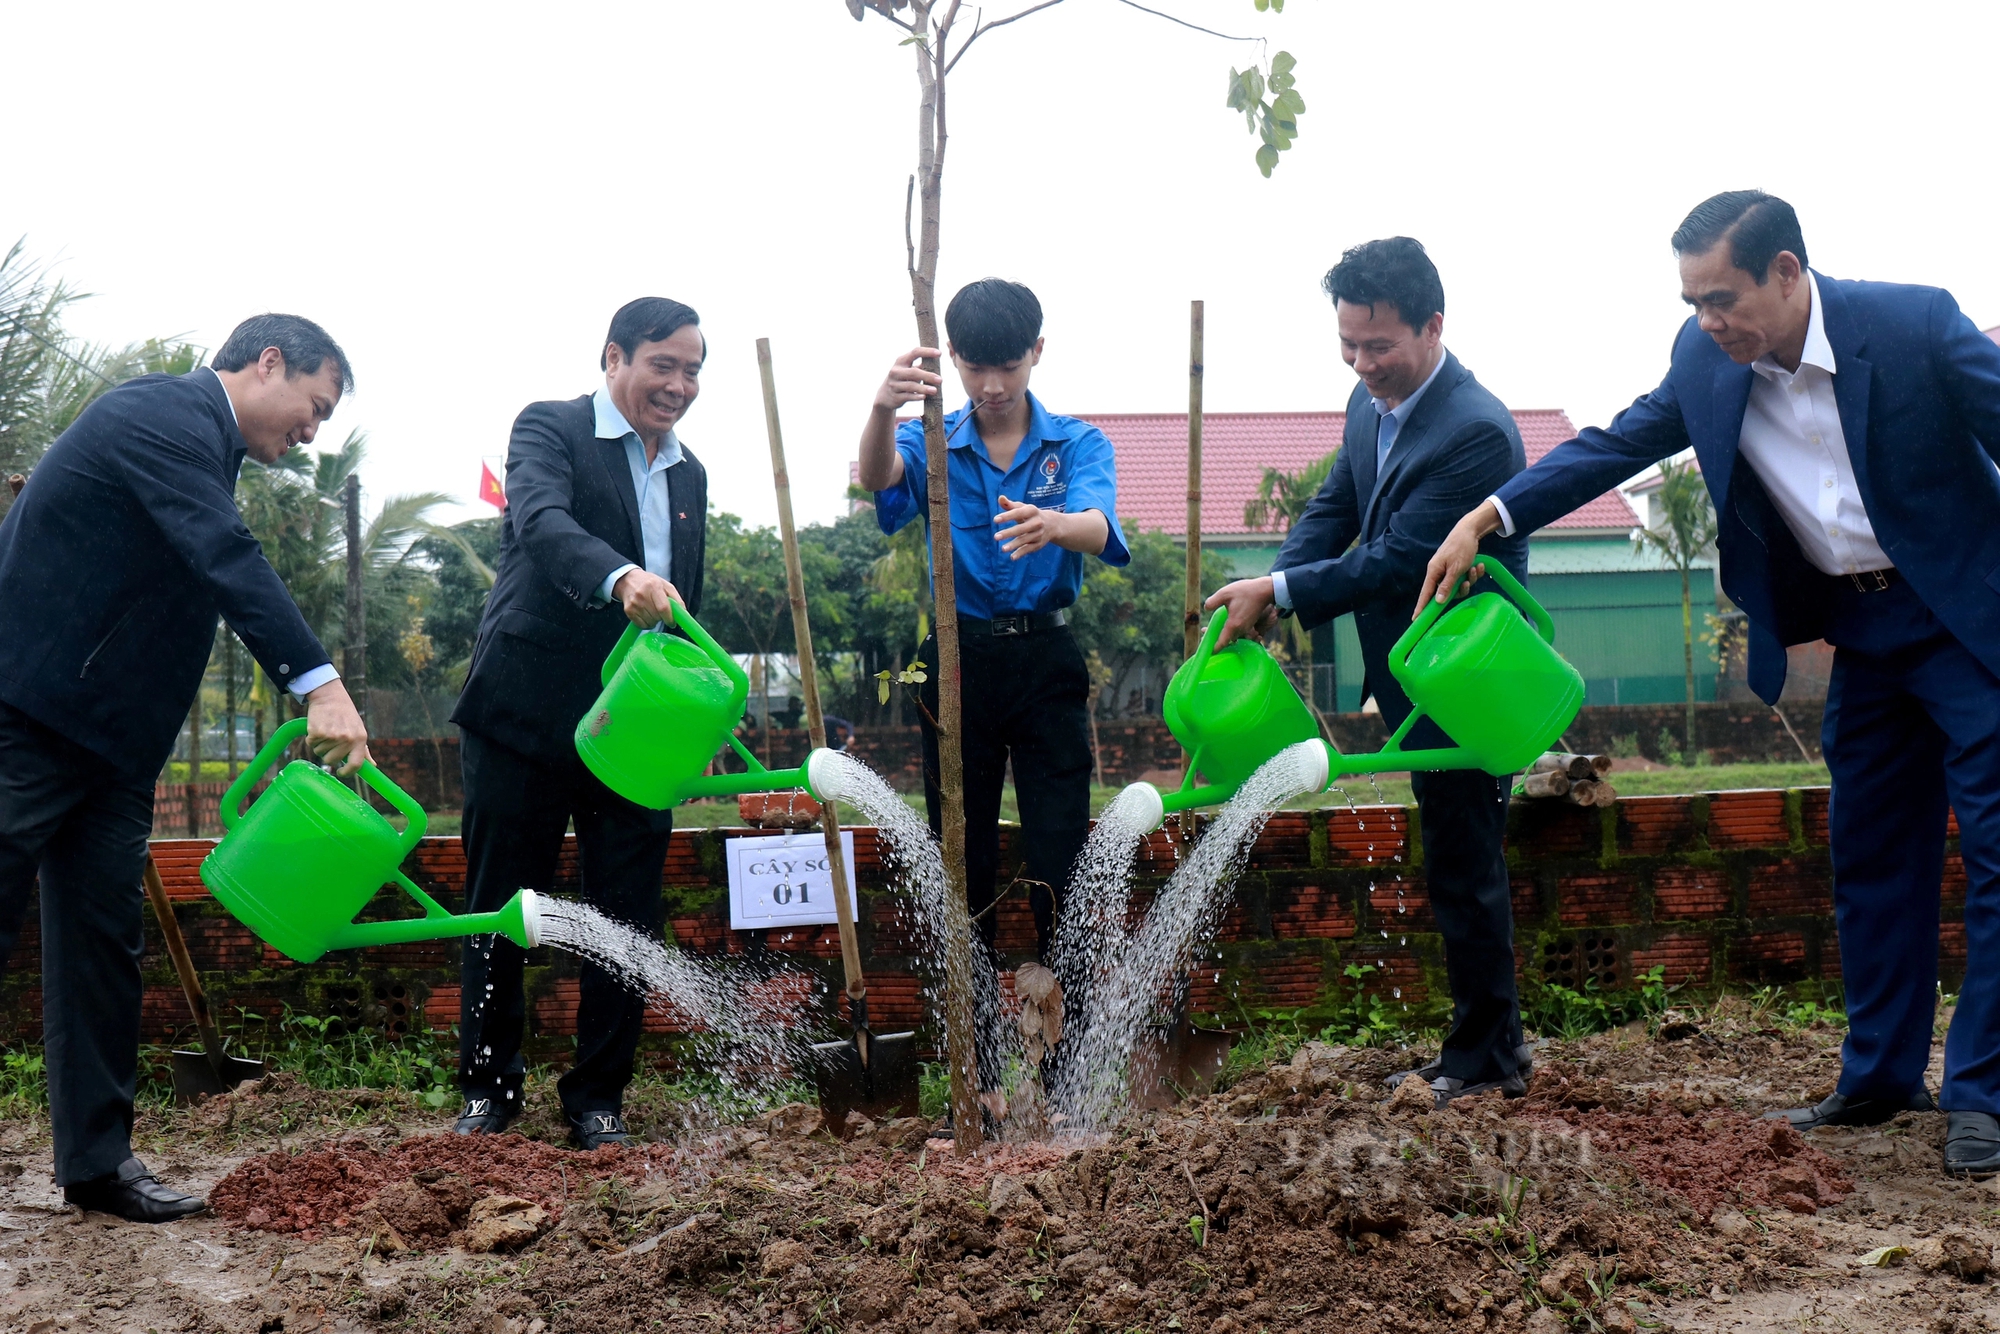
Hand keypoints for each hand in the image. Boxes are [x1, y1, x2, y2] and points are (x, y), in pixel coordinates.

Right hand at [304, 680, 369, 776]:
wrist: (330, 697)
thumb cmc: (346, 715)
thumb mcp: (359, 730)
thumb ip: (363, 750)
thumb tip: (372, 766)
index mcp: (360, 739)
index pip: (356, 764)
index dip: (348, 772)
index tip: (341, 772)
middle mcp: (347, 739)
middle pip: (332, 761)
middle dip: (328, 754)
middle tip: (331, 740)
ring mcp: (332, 736)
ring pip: (319, 752)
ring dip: (320, 744)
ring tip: (326, 730)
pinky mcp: (317, 732)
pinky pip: (311, 743)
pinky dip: (312, 737)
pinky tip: (319, 726)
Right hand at [615, 569, 682, 627]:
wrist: (628, 581)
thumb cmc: (650, 584)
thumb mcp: (666, 585)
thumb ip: (676, 599)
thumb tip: (683, 614)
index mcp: (654, 586)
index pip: (663, 608)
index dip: (670, 618)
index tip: (672, 622)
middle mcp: (642, 594)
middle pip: (657, 616)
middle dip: (662, 618)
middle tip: (661, 612)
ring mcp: (634, 603)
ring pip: (650, 622)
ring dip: (655, 621)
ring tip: (652, 611)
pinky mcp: (628, 610)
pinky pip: (642, 625)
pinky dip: (647, 624)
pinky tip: (646, 615)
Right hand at [872, 347, 943, 412]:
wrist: (885, 395)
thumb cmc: (902, 379)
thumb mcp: (908, 370)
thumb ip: (921, 366)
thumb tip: (937, 362)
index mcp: (901, 361)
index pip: (915, 353)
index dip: (927, 352)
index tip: (939, 353)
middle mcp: (896, 372)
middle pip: (913, 372)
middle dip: (927, 376)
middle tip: (940, 380)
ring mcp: (894, 384)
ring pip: (910, 386)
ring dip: (923, 388)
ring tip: (935, 390)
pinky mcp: (895, 397)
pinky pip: (907, 396)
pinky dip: (916, 397)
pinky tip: (924, 397)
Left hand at [994, 494, 1057, 559]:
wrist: (1052, 524)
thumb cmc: (1031, 514)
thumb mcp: (1023, 508)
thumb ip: (1010, 505)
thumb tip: (1000, 498)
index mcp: (1032, 511)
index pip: (1018, 513)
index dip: (1007, 516)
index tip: (995, 520)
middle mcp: (1037, 522)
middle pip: (1021, 528)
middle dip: (1009, 533)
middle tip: (995, 537)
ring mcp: (1038, 534)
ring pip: (1024, 540)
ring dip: (1014, 544)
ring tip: (1002, 549)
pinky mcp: (1038, 544)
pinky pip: (1028, 549)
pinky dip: (1021, 553)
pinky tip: (1012, 557)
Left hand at [1203, 577, 1279, 647]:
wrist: (1265, 590)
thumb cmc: (1245, 591)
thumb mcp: (1225, 593)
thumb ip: (1212, 602)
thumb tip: (1206, 608)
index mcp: (1233, 625)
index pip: (1222, 643)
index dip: (1214, 649)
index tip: (1207, 651)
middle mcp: (1241, 629)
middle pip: (1226, 640)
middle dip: (1216, 637)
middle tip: (1204, 630)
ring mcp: (1247, 627)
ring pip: (1232, 635)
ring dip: (1224, 632)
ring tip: (1214, 625)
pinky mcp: (1250, 624)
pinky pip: (1238, 631)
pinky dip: (1231, 629)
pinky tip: (1227, 619)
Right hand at [1414, 500, 1501, 618]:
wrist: (1470, 531)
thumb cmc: (1460, 547)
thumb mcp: (1455, 568)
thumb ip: (1446, 585)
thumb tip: (1438, 601)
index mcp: (1434, 572)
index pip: (1425, 594)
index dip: (1421, 607)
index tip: (1415, 620)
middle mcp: (1439, 573)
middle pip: (1446, 592)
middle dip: (1460, 589)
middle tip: (1467, 582)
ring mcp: (1448, 571)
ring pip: (1458, 586)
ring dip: (1469, 580)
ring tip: (1474, 568)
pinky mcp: (1457, 569)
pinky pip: (1465, 579)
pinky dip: (1473, 574)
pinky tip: (1478, 566)